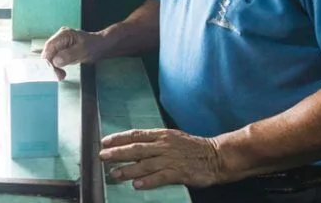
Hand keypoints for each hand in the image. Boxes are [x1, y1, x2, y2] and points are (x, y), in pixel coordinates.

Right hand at [41, 27, 103, 79]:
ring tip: (61, 76)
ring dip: (53, 68)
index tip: (52, 70)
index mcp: (63, 34)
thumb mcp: (83, 50)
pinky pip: (54, 59)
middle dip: (51, 65)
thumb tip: (55, 61)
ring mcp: (59, 44)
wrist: (99, 46)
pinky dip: (56, 67)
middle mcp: (59, 38)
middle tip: (59, 76)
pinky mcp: (61, 51)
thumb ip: (69, 55)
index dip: (48, 58)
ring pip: (50, 57)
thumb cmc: (93, 46)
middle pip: (48, 52)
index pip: (50, 46)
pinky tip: (61, 73)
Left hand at [99, 129, 223, 189]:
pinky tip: (137, 185)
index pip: (136, 134)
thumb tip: (136, 144)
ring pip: (145, 164)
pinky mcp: (180, 172)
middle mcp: (164, 145)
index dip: (119, 138)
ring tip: (114, 174)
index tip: (105, 141)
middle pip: (136, 148)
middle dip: (118, 152)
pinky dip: (148, 181)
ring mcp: (171, 159)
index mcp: (162, 135)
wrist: (217, 155)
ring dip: (128, 169)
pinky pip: (161, 177)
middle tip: (103, 156)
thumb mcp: (173, 137)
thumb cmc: (194, 147)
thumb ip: (155, 141)